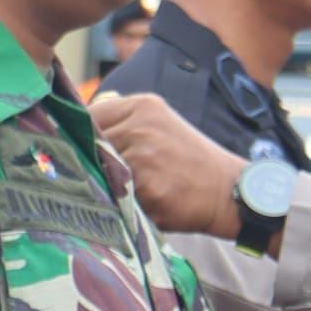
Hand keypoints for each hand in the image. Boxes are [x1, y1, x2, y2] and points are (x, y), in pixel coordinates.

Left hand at [89, 92, 243, 238]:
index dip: (82, 136)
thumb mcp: (161, 125)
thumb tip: (81, 127)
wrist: (229, 192)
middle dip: (91, 161)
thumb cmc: (190, 162)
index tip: (83, 150)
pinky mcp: (146, 186)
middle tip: (104, 176)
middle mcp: (141, 126)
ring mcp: (143, 156)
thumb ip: (124, 122)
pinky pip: (114, 196)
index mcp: (143, 106)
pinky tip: (138, 204)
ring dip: (104, 184)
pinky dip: (120, 203)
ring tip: (127, 191)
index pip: (89, 116)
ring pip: (99, 171)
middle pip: (89, 144)